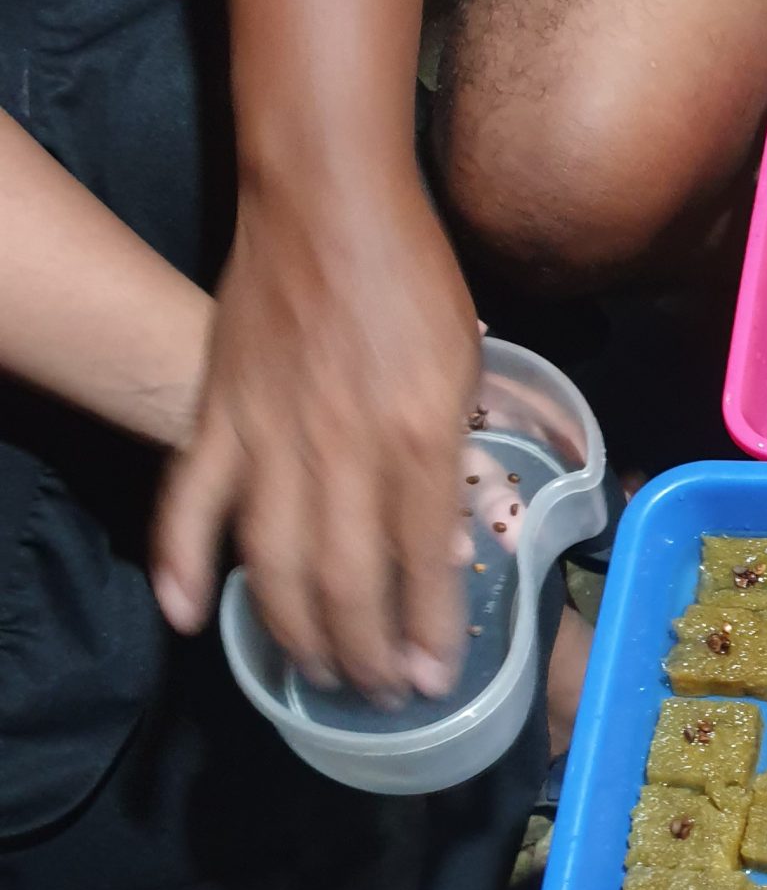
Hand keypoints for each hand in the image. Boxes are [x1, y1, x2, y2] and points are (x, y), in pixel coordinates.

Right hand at [152, 177, 478, 700]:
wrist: (326, 197)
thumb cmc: (410, 276)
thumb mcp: (461, 365)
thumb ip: (454, 449)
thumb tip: (453, 530)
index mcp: (414, 431)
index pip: (422, 557)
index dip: (429, 628)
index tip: (438, 675)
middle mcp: (340, 446)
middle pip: (347, 579)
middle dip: (366, 651)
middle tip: (383, 693)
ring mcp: (268, 434)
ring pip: (274, 561)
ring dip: (296, 633)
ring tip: (320, 676)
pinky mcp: (218, 416)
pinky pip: (189, 503)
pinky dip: (181, 563)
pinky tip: (190, 617)